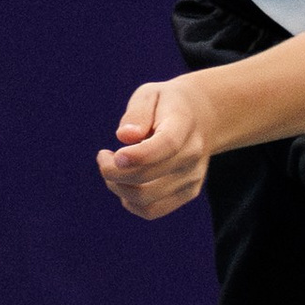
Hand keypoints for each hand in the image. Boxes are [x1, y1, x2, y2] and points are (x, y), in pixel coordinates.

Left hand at [97, 77, 212, 218]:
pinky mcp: (188, 192)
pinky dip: (129, 201)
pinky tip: (124, 182)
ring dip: (118, 188)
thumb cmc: (167, 104)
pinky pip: (152, 210)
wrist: (202, 118)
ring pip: (146, 199)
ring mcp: (192, 177)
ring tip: (111, 169)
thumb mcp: (150, 94)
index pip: (166, 145)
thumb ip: (138, 112)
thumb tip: (125, 136)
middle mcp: (193, 154)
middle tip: (103, 156)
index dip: (140, 155)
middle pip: (148, 176)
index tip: (115, 156)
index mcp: (184, 124)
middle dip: (113, 172)